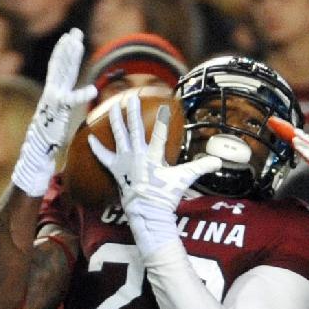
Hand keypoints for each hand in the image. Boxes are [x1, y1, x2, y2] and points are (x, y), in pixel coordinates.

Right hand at [11, 28, 96, 197]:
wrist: (37, 153)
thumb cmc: (50, 139)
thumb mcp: (61, 117)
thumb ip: (66, 106)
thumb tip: (71, 102)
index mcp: (55, 93)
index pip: (61, 68)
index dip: (65, 52)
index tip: (71, 37)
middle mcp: (52, 93)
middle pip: (61, 65)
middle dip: (68, 48)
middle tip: (75, 32)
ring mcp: (53, 101)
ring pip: (62, 75)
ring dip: (70, 59)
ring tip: (77, 44)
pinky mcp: (57, 114)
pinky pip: (70, 103)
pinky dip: (81, 97)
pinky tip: (92, 90)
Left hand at [89, 94, 220, 253]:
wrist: (146, 210)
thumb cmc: (165, 195)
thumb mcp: (185, 180)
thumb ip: (200, 167)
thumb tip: (218, 162)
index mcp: (153, 156)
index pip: (160, 133)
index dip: (163, 120)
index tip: (165, 106)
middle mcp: (137, 154)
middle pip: (134, 128)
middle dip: (133, 112)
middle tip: (131, 98)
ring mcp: (124, 161)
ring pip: (119, 136)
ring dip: (115, 121)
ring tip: (112, 108)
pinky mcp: (116, 170)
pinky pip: (104, 157)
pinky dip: (97, 148)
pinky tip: (90, 137)